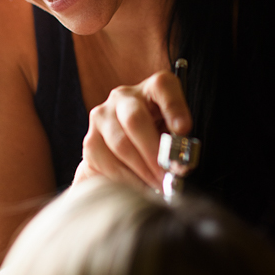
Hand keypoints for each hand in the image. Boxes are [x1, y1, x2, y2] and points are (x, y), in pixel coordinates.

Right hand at [73, 70, 192, 189]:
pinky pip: (104, 161)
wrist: (131, 144)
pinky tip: (135, 188)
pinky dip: (122, 178)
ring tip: (155, 187)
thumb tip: (180, 165)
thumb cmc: (159, 136)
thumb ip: (178, 143)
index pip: (163, 87)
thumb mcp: (174, 133)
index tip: (183, 129)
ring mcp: (102, 116)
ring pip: (119, 144)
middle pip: (135, 120)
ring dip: (140, 171)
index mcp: (152, 88)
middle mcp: (123, 97)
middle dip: (153, 153)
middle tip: (166, 176)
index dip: (174, 107)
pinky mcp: (91, 139)